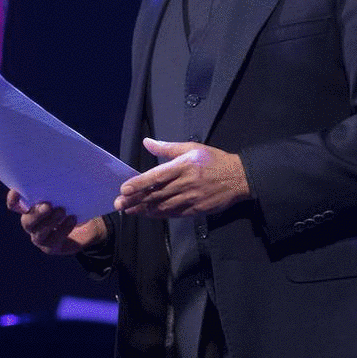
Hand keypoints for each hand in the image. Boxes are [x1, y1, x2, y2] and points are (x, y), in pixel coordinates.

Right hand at [7, 189, 106, 254]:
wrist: (87, 226)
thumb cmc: (75, 203)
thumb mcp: (68, 193)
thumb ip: (60, 186)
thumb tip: (63, 168)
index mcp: (31, 208)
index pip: (15, 205)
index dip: (13, 200)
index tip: (16, 191)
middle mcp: (32, 224)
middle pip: (26, 222)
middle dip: (36, 214)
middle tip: (47, 205)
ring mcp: (40, 237)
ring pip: (38, 233)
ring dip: (50, 222)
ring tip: (62, 211)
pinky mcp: (51, 247)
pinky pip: (54, 241)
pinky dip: (63, 229)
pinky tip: (72, 219)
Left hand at [114, 138, 251, 216]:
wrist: (238, 177)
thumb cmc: (213, 160)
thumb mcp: (191, 148)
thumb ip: (167, 148)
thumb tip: (147, 142)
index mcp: (183, 166)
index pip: (156, 176)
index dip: (139, 184)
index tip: (124, 189)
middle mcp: (185, 183)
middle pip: (156, 194)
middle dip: (135, 200)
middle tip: (118, 205)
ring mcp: (191, 198)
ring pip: (163, 206)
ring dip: (144, 209)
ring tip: (129, 211)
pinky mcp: (196, 209)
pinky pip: (174, 214)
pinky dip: (159, 215)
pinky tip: (148, 214)